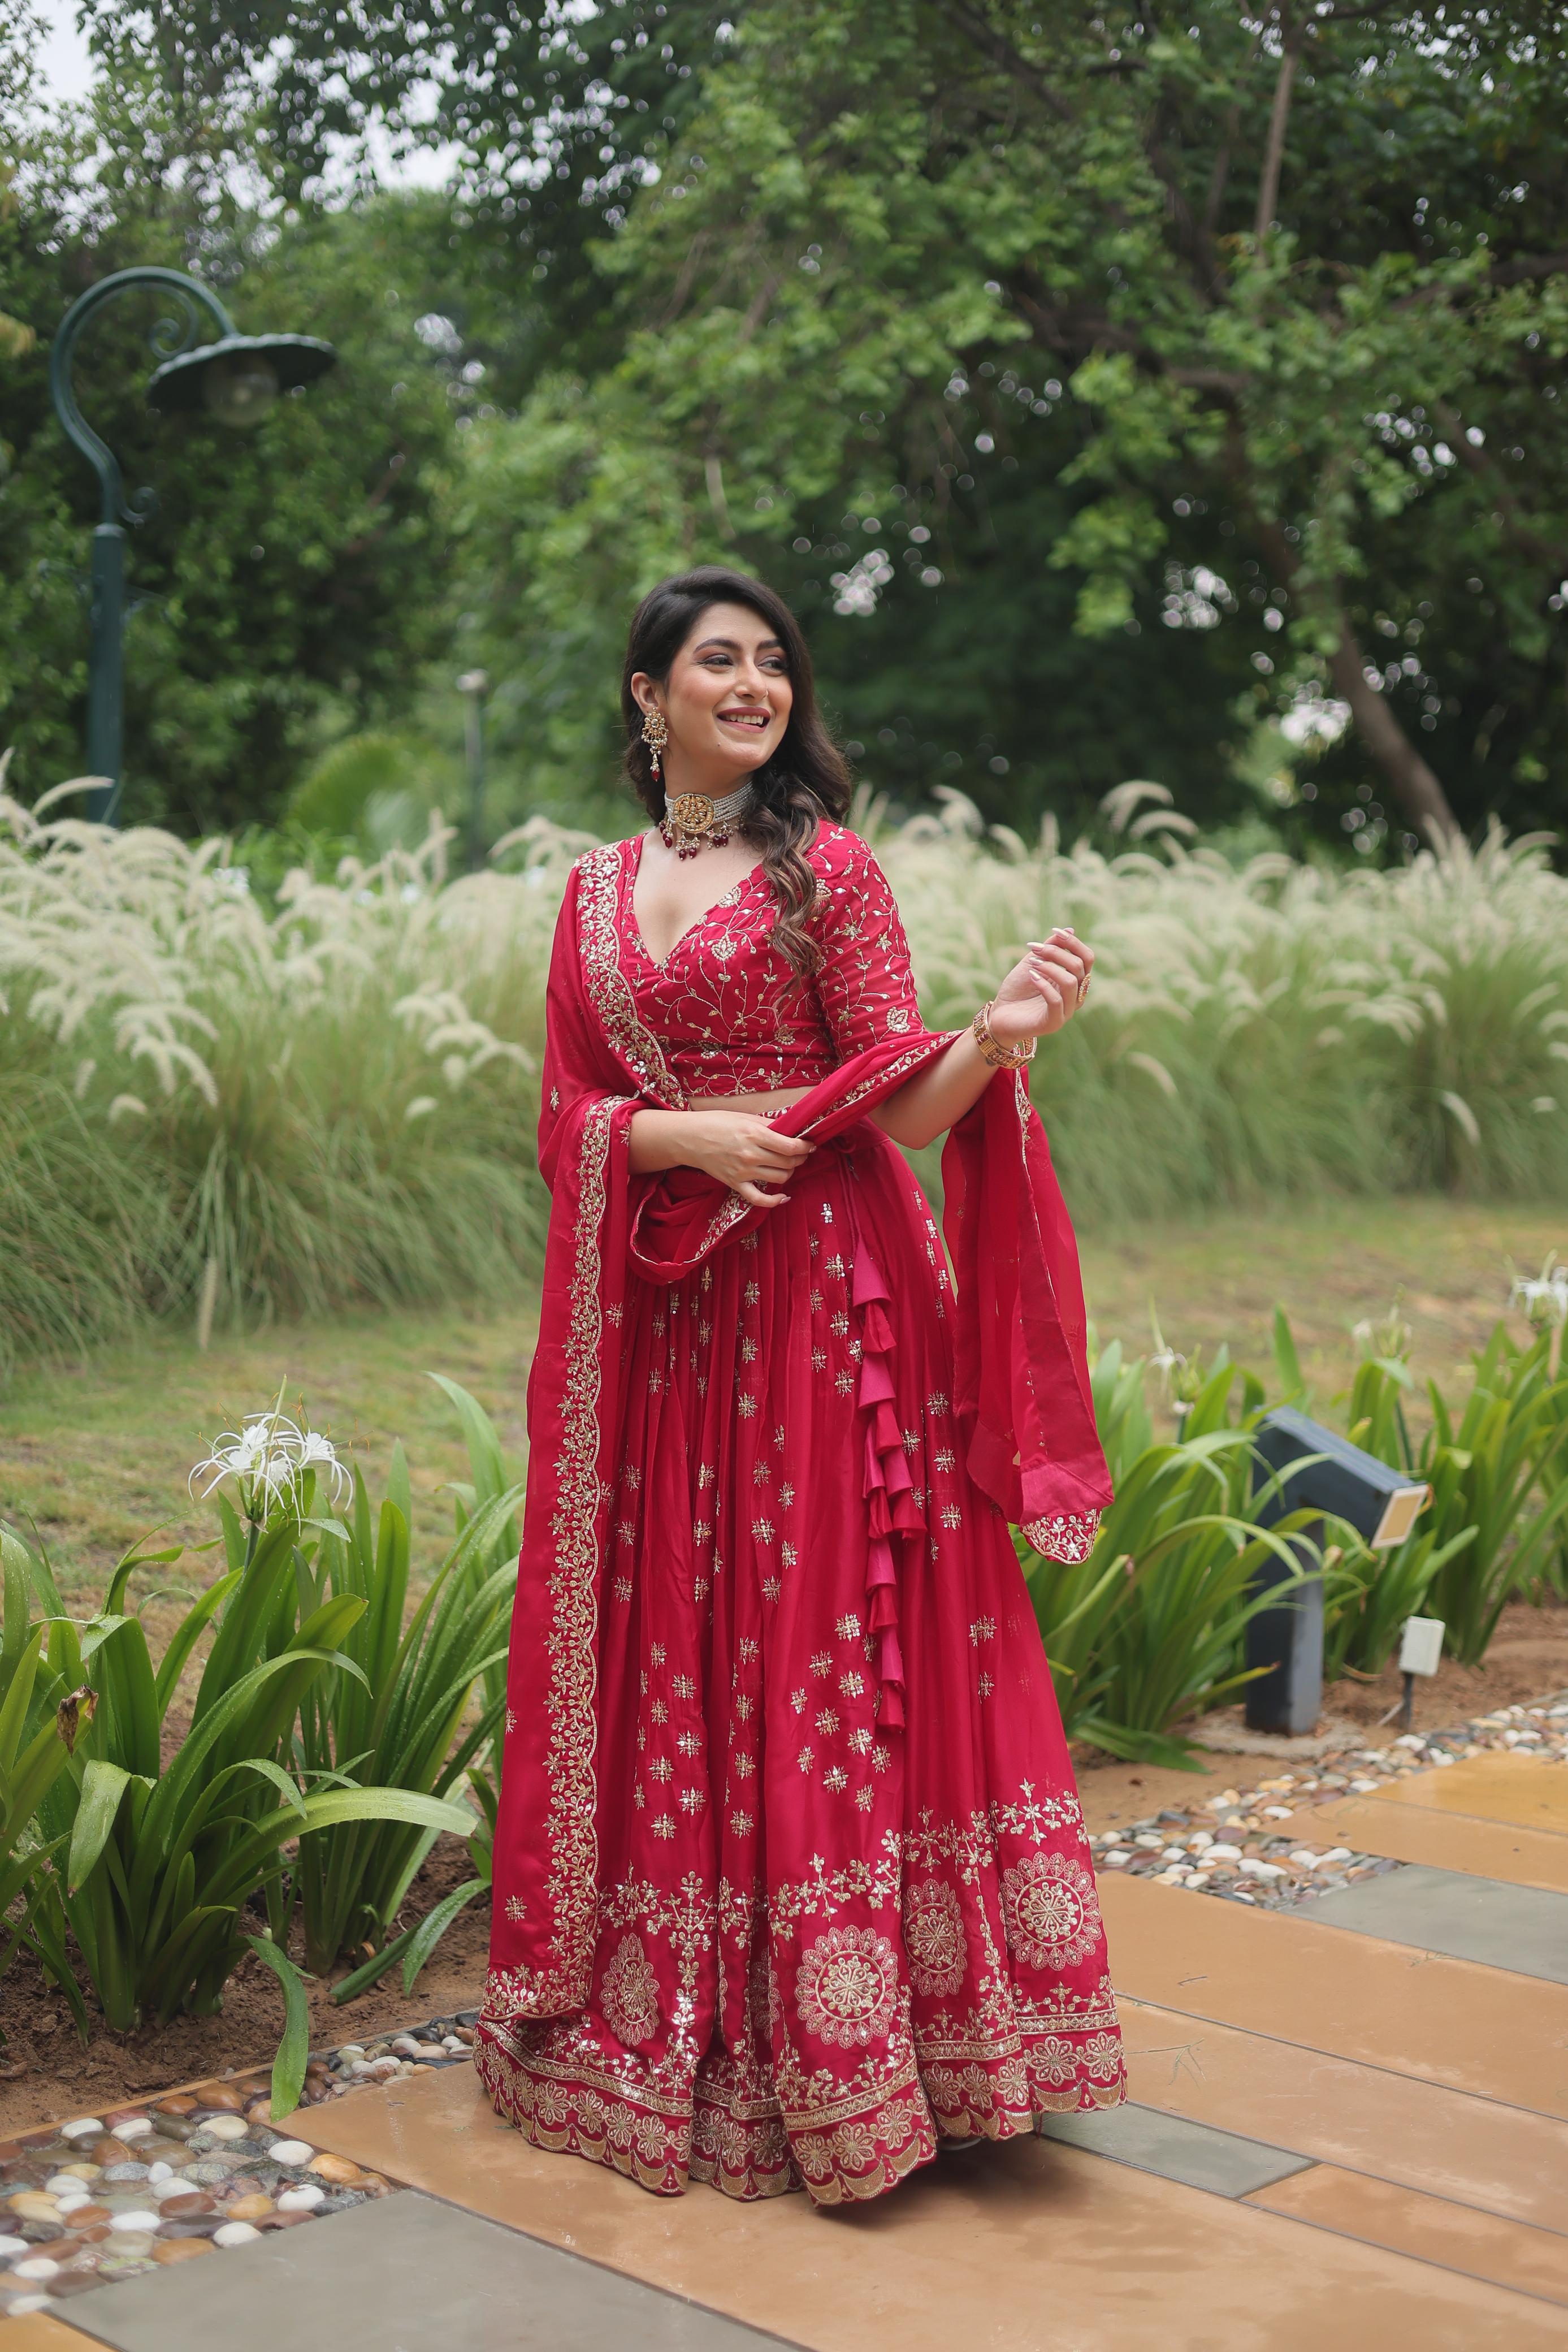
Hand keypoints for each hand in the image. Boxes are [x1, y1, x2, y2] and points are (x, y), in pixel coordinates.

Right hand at [681, 1111, 815, 1208]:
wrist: (690, 1138)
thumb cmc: (716, 1123)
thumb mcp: (745, 1117)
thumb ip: (769, 1124)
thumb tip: (792, 1128)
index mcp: (754, 1134)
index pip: (790, 1146)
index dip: (805, 1146)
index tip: (810, 1145)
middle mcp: (751, 1155)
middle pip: (788, 1162)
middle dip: (801, 1158)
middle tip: (802, 1153)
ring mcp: (743, 1172)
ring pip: (780, 1178)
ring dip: (790, 1172)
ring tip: (789, 1165)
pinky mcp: (735, 1184)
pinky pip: (759, 1199)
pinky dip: (775, 1201)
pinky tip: (784, 1197)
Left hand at [987, 927, 1094, 1047]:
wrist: (1000, 1015)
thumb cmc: (1018, 989)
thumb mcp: (1033, 962)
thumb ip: (1051, 947)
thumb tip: (1070, 929)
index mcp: (1075, 981)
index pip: (1087, 958)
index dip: (1074, 943)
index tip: (1054, 931)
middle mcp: (1076, 996)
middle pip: (1079, 967)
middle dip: (1056, 953)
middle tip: (1035, 949)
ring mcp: (1067, 1011)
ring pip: (1070, 982)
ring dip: (1049, 967)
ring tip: (1032, 963)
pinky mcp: (1054, 1023)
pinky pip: (1056, 1000)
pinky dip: (1043, 985)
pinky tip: (1031, 976)